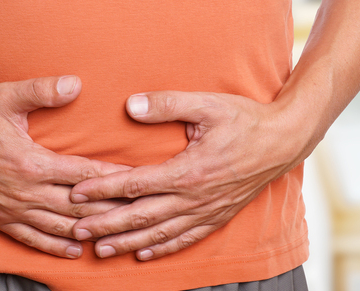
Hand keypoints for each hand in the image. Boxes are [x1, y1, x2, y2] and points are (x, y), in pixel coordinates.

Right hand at [0, 75, 130, 258]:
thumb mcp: (7, 97)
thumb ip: (42, 91)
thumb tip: (76, 84)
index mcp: (32, 163)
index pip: (84, 174)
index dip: (114, 178)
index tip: (138, 178)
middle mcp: (25, 192)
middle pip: (79, 206)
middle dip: (110, 208)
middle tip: (138, 209)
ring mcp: (13, 210)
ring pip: (60, 226)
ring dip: (89, 230)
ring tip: (116, 231)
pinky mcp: (1, 220)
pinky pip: (33, 239)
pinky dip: (56, 246)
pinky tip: (75, 249)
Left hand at [70, 91, 310, 260]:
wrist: (283, 141)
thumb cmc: (244, 119)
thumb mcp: (206, 104)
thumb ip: (167, 104)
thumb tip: (130, 105)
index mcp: (188, 172)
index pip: (135, 185)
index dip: (103, 190)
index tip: (76, 193)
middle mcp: (194, 198)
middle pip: (141, 217)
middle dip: (106, 225)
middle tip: (77, 230)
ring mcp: (206, 211)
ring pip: (159, 234)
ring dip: (128, 244)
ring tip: (100, 250)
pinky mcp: (217, 217)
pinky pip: (185, 239)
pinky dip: (162, 249)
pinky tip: (143, 255)